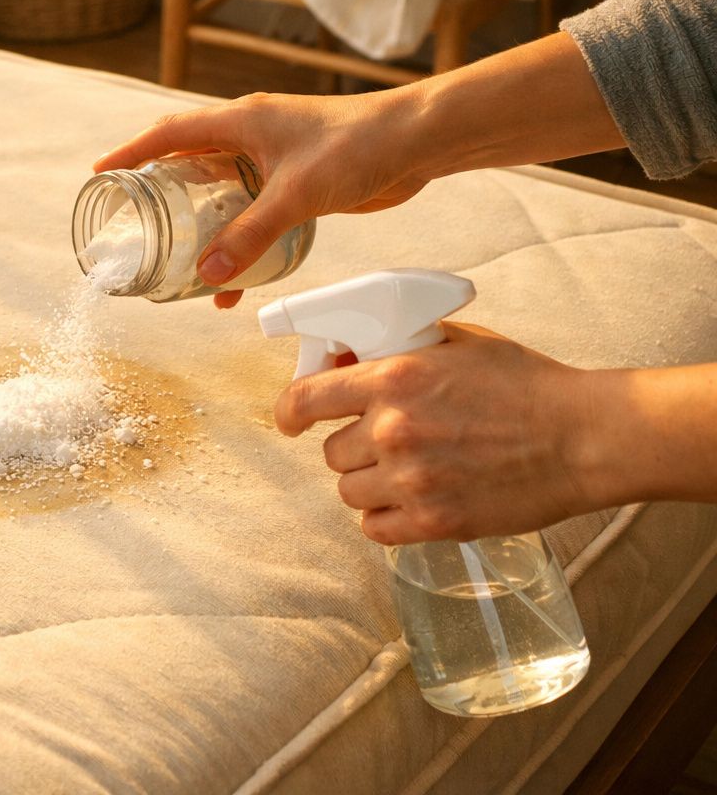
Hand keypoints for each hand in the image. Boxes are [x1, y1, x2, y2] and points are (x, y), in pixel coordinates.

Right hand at [93, 33, 625, 308]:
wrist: (418, 142)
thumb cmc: (358, 146)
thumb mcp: (295, 195)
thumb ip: (250, 236)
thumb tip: (208, 276)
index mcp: (241, 121)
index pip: (170, 135)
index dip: (132, 153)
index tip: (101, 173)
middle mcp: (252, 136)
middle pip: (191, 166)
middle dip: (163, 199)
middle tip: (137, 230)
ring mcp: (275, 158)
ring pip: (223, 195)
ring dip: (204, 228)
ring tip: (184, 268)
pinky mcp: (298, 181)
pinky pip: (254, 212)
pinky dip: (241, 241)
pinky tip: (239, 278)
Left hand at [274, 323, 597, 543]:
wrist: (583, 437)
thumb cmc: (527, 385)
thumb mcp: (458, 344)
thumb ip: (400, 349)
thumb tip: (352, 358)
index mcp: (393, 379)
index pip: (305, 400)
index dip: (289, 413)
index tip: (289, 422)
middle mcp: (392, 430)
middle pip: (331, 453)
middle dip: (352, 447)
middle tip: (385, 444)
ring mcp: (412, 479)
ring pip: (350, 492)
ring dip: (369, 484)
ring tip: (405, 474)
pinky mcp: (434, 521)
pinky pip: (375, 529)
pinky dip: (386, 520)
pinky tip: (411, 504)